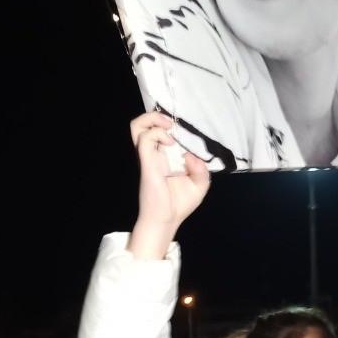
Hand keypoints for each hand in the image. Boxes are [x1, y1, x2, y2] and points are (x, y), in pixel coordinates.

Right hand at [127, 112, 210, 259]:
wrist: (167, 221)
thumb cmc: (179, 204)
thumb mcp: (200, 185)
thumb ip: (201, 169)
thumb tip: (192, 156)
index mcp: (164, 156)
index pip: (157, 131)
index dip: (167, 123)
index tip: (183, 129)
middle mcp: (153, 153)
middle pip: (141, 124)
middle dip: (155, 116)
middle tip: (171, 124)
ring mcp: (148, 157)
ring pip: (137, 127)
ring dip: (152, 120)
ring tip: (168, 127)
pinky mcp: (146, 163)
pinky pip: (145, 140)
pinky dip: (157, 134)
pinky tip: (170, 143)